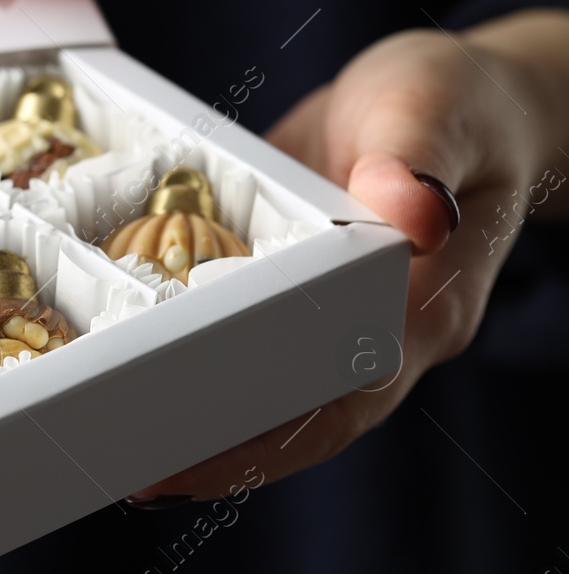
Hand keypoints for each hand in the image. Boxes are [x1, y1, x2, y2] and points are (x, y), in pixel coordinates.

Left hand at [130, 10, 568, 504]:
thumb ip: (417, 155)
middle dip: (220, 452)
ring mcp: (340, 324)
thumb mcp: (432, 108)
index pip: (349, 394)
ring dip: (202, 429)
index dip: (275, 435)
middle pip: (301, 419)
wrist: (449, 97)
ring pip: (273, 396)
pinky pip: (250, 347)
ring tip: (121, 456)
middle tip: (134, 476)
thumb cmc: (453, 100)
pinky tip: (136, 383)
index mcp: (424, 307)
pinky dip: (197, 370)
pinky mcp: (298, 297)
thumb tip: (414, 210)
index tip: (201, 461)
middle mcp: (383, 335)